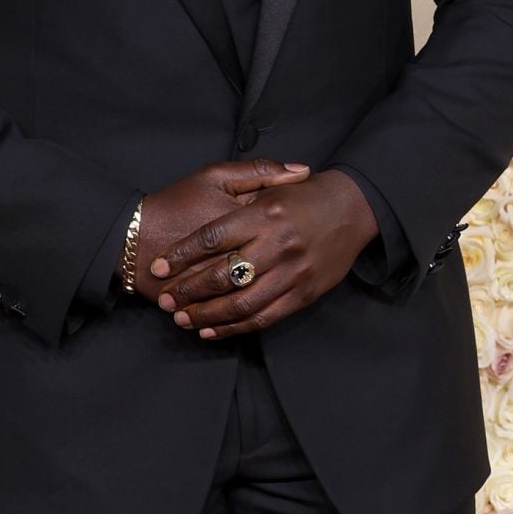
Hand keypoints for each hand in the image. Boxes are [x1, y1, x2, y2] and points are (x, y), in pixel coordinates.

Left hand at [153, 167, 378, 337]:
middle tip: (166, 300)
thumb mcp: (274, 182)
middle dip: (188, 291)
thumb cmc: (306, 196)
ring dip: (207, 316)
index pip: (212, 238)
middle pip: (222, 276)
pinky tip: (211, 331)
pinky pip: (264, 317)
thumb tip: (204, 203)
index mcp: (265, 214)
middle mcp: (278, 244)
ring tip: (183, 319)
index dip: (181, 255)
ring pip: (241, 303)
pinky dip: (235, 328)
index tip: (158, 267)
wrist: (354, 208)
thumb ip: (238, 193)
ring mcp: (293, 272)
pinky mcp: (304, 294)